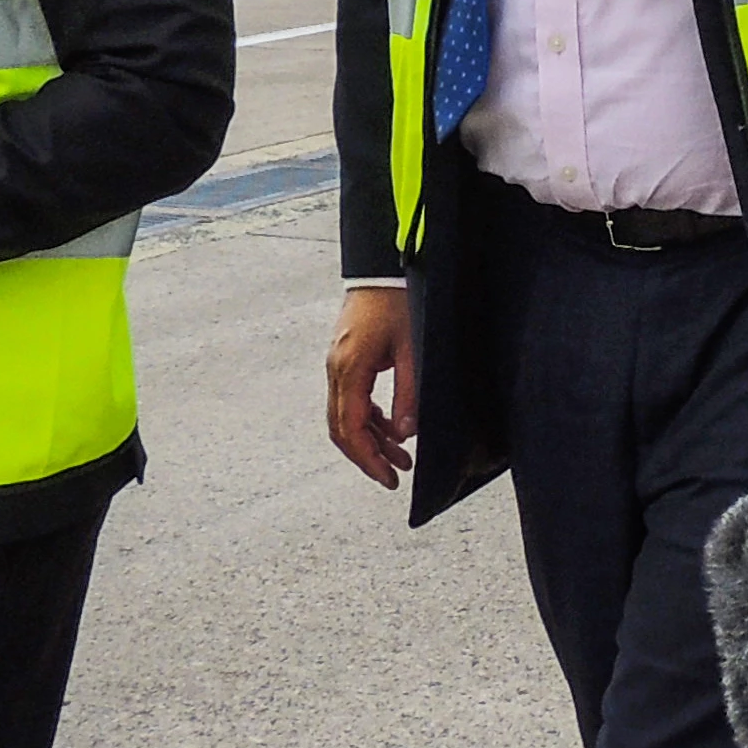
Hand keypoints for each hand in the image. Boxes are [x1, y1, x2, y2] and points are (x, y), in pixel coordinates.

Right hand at [327, 285, 416, 487]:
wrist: (381, 269)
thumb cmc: (397, 302)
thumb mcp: (412, 350)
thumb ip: (408, 394)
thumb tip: (406, 435)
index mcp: (350, 369)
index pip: (351, 429)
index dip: (368, 459)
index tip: (388, 478)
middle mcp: (336, 371)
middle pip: (342, 429)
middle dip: (368, 456)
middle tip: (394, 476)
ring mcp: (337, 366)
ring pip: (346, 417)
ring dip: (372, 440)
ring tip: (401, 457)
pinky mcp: (345, 361)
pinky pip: (352, 401)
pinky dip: (370, 420)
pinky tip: (393, 429)